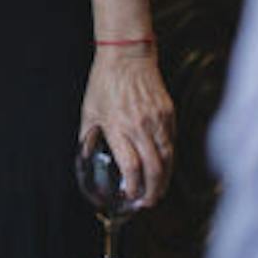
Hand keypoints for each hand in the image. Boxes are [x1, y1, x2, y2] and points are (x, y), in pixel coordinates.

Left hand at [79, 52, 175, 208]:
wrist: (128, 55)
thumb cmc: (105, 82)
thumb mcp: (89, 110)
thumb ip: (88, 136)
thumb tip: (85, 157)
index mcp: (118, 126)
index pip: (131, 166)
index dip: (133, 187)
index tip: (130, 195)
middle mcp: (140, 125)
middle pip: (154, 168)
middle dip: (152, 191)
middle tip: (147, 202)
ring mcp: (157, 119)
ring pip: (168, 158)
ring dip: (164, 179)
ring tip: (158, 191)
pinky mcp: (169, 113)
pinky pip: (172, 142)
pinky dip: (170, 159)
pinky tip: (164, 167)